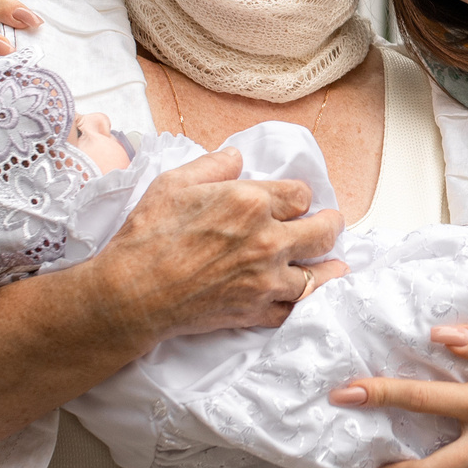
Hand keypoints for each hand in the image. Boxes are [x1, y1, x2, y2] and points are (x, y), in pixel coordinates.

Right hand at [87, 146, 349, 338]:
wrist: (132, 292)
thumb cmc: (148, 234)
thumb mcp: (174, 183)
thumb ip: (213, 165)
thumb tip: (237, 156)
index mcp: (251, 201)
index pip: (301, 194)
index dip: (299, 196)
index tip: (295, 202)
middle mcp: (268, 239)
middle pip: (323, 230)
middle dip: (329, 224)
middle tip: (330, 224)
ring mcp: (266, 278)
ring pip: (319, 274)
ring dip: (328, 267)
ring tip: (334, 263)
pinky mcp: (258, 311)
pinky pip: (295, 309)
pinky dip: (304, 303)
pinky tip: (310, 296)